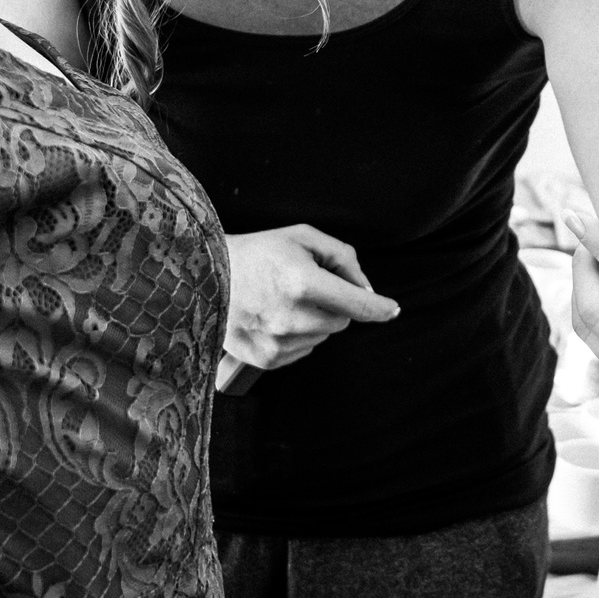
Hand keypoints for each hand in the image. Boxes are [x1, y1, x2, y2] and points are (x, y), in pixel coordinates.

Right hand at [220, 226, 394, 381]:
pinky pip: (302, 350)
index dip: (381, 308)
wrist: (206, 277)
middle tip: (305, 286)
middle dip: (335, 304)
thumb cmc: (258, 253)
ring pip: (322, 336)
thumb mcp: (303, 238)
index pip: (358, 305)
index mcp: (303, 283)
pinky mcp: (266, 359)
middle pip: (342, 322)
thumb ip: (343, 258)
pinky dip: (297, 335)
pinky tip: (274, 316)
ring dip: (314, 320)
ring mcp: (277, 342)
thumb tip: (367, 291)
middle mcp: (292, 318)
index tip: (392, 310)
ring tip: (283, 299)